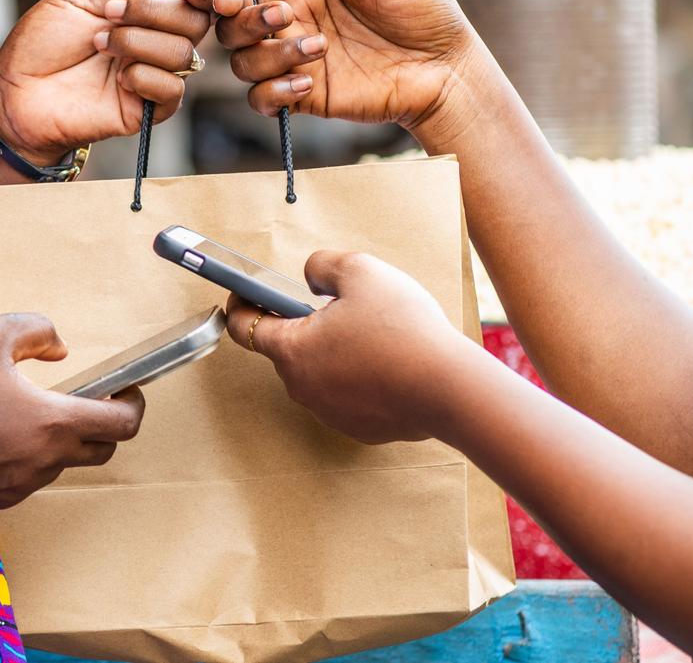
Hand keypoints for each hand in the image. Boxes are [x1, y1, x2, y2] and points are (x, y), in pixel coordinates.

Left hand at [0, 0, 263, 163]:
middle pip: (195, 23)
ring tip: (100, 45)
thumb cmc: (41, 42)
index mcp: (143, 12)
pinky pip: (172, 90)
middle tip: (111, 15)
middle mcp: (153, 42)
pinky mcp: (146, 110)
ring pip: (184, 54)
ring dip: (138, 43)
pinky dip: (145, 76)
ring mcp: (151, 75)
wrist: (15, 90)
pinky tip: (118, 78)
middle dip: (156, 12)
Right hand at [0, 313, 144, 510]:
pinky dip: (27, 456)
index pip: (122, 425)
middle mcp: (43, 463)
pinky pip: (27, 477)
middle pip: (100, 451)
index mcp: (52, 424)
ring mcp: (19, 487)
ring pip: (60, 464)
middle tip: (86, 398)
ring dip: (59, 440)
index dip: (134, 405)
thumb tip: (60, 349)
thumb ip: (35, 330)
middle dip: (102, 424)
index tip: (128, 390)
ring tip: (28, 410)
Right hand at [187, 0, 489, 138]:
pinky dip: (272, 93)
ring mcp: (294, 62)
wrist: (447, 68)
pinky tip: (308, 82)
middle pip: (230, 27)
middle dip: (244, 22)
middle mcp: (290, 25)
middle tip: (284, 17)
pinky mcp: (304, 96)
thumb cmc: (425, 12)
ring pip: (242, 64)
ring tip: (320, 49)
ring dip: (268, 56)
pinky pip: (261, 100)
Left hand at [224, 250, 475, 443]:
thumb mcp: (359, 270)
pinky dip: (357, 376)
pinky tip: (386, 361)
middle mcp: (302, 387)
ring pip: (318, 371)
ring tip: (371, 332)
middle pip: (287, 348)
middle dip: (302, 324)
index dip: (241, 303)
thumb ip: (322, 265)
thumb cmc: (404, 330)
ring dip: (332, 350)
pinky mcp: (358, 427)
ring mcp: (329, 412)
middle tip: (337, 305)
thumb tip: (310, 278)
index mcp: (292, 350)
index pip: (242, 327)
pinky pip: (346, 393)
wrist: (452, 389)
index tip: (245, 290)